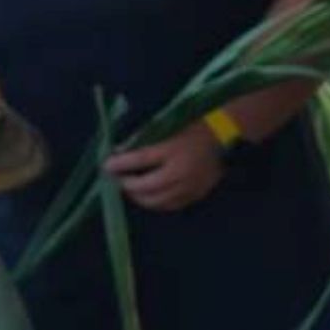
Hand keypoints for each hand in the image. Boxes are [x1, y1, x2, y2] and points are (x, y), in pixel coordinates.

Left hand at [107, 124, 227, 212]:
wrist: (223, 134)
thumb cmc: (191, 125)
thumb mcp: (167, 127)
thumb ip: (145, 139)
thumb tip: (121, 152)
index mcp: (173, 149)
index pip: (140, 159)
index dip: (121, 164)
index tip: (106, 166)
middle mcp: (180, 171)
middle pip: (146, 186)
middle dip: (128, 185)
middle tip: (117, 180)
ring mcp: (189, 186)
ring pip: (158, 201)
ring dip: (140, 197)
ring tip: (131, 189)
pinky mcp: (196, 194)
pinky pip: (172, 204)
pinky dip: (157, 202)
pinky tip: (149, 196)